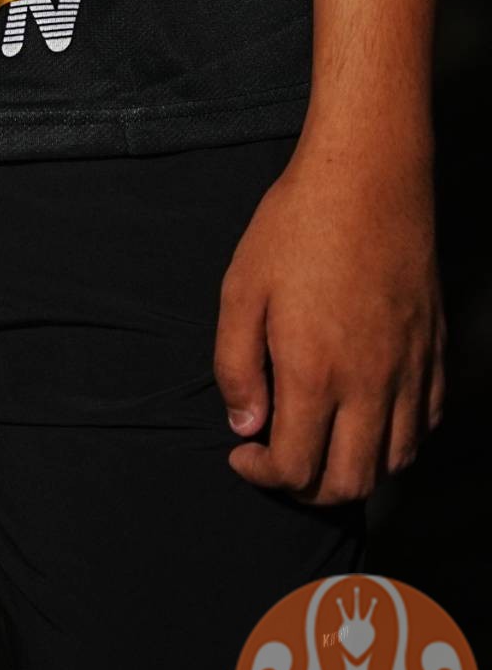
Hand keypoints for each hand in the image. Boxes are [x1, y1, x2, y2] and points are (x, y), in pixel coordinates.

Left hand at [214, 140, 443, 504]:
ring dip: (354, 470)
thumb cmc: (296, 228)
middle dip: (307, 489)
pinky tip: (366, 417)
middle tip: (278, 459)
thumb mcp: (241, 289)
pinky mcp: (434, 355)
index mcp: (314, 373)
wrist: (368, 180)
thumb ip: (235, 366)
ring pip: (394, 463)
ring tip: (321, 441)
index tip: (242, 453)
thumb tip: (244, 426)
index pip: (296, 470)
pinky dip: (395, 441)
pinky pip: (424, 426)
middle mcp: (370, 386)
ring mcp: (410, 372)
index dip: (263, 476)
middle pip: (350, 484)